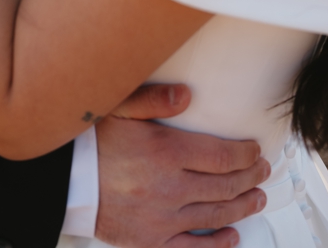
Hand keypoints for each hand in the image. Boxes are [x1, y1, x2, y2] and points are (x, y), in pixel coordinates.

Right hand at [95, 83, 269, 247]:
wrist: (63, 184)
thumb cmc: (91, 145)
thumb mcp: (120, 109)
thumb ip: (155, 100)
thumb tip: (187, 95)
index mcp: (166, 153)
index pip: (222, 157)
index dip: (246, 155)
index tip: (256, 151)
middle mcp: (168, 188)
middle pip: (225, 186)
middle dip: (251, 178)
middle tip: (263, 172)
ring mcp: (160, 219)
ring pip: (215, 215)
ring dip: (243, 207)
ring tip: (257, 199)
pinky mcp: (149, 242)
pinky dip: (216, 244)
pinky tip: (231, 237)